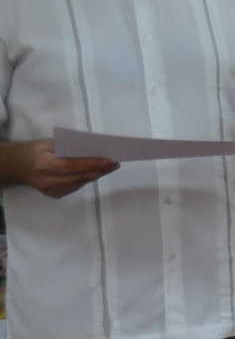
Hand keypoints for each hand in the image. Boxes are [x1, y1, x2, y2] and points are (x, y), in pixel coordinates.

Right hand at [1, 139, 117, 198]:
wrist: (15, 166)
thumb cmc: (34, 150)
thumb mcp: (47, 143)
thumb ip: (67, 146)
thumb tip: (93, 149)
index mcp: (42, 165)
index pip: (71, 166)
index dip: (90, 164)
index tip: (108, 160)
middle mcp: (46, 180)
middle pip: (78, 177)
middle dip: (99, 170)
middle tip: (115, 163)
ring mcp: (50, 190)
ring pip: (79, 183)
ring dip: (95, 175)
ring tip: (110, 167)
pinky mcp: (54, 195)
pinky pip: (75, 187)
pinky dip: (86, 179)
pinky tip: (96, 172)